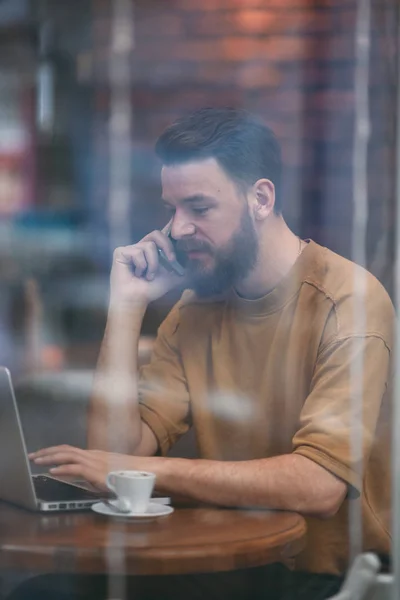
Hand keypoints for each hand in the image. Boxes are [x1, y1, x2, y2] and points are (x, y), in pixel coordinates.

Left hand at [29, 445, 165, 490]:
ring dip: (49, 458)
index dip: (54, 451)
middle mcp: (92, 454)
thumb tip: (84, 480)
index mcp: (95, 455)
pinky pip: (75, 468)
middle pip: (65, 449)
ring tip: (37, 461)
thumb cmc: (130, 476)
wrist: (144, 473)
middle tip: (33, 456)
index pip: (70, 449)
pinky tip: (52, 472)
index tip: (42, 455)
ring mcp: (94, 461)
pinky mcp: (96, 471)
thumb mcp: (108, 474)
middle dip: (47, 452)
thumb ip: (95, 475)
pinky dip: (62, 469)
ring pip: (67, 455)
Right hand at [111, 226, 184, 306]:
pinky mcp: (121, 252)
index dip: (169, 235)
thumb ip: (183, 270)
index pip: (161, 236)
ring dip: (152, 264)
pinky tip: (137, 274)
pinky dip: (141, 266)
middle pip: (156, 234)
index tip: (179, 244)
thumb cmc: (151, 289)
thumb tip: (199, 264)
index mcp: (152, 251)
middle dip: (167, 246)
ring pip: (148, 246)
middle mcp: (141, 246)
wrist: (137, 300)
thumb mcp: (172, 278)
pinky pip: (137, 252)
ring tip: (147, 276)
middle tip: (171, 260)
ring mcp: (130, 248)